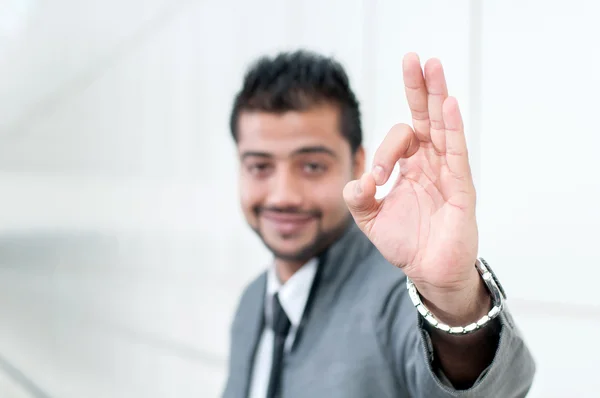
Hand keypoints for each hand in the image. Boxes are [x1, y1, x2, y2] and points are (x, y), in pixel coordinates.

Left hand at [343, 53, 483, 322]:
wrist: (427, 272)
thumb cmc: (405, 243)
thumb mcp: (370, 219)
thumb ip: (357, 199)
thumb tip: (357, 182)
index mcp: (411, 166)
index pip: (401, 136)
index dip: (384, 150)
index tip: (374, 180)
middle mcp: (431, 162)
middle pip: (426, 116)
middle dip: (419, 87)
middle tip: (414, 57)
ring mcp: (448, 172)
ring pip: (443, 126)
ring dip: (437, 95)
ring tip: (432, 65)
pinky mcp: (460, 188)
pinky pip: (457, 152)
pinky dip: (453, 128)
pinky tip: (448, 103)